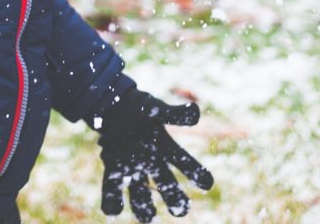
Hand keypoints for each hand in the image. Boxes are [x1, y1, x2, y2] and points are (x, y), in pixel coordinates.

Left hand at [96, 89, 213, 221]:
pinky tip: (113, 209)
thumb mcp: (156, 108)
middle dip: (176, 200)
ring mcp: (133, 169)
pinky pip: (113, 189)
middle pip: (168, 187)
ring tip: (147, 216)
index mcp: (165, 148)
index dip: (198, 174)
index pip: (185, 163)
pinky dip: (112, 201)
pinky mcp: (113, 169)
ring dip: (144, 207)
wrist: (114, 107)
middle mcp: (152, 163)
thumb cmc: (140, 109)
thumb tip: (196, 113)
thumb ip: (174, 113)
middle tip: (181, 210)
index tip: (207, 183)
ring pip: (142, 195)